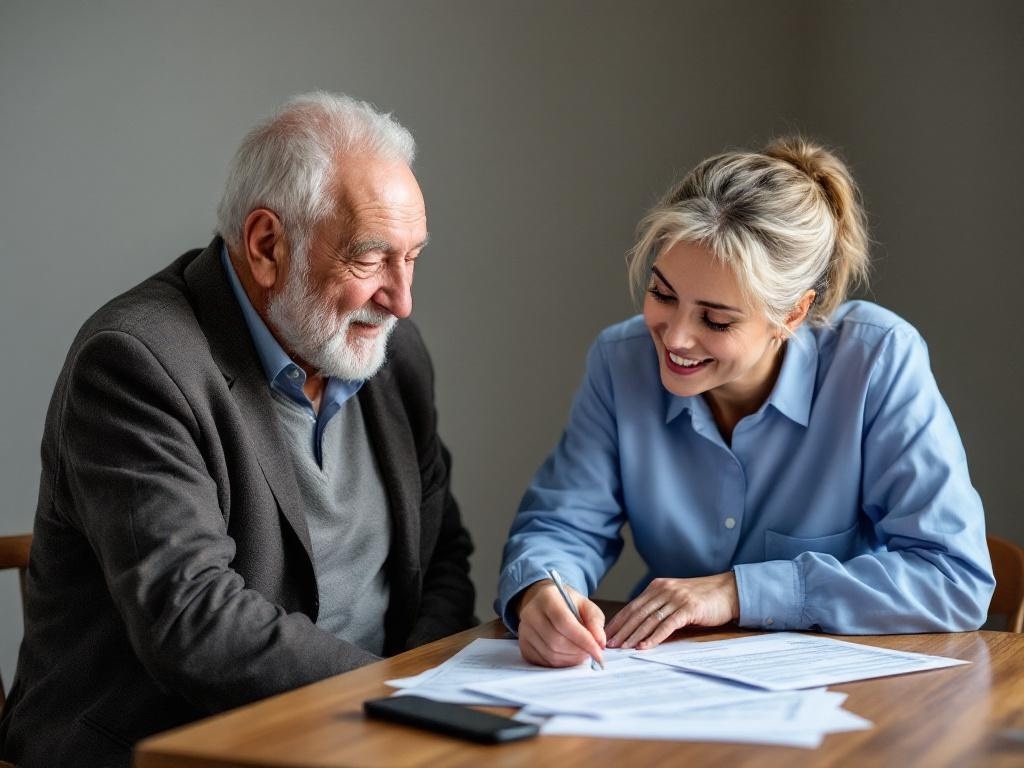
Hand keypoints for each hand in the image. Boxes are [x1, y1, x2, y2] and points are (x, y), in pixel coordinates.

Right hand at [515, 579, 605, 666]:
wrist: (543, 602)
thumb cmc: (566, 603)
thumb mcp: (585, 604)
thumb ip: (595, 621)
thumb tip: (599, 642)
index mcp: (547, 598)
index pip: (564, 622)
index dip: (583, 640)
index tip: (598, 652)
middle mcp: (531, 613)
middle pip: (556, 641)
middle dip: (578, 651)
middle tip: (591, 652)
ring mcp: (524, 631)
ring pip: (550, 655)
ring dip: (571, 659)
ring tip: (581, 653)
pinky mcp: (523, 645)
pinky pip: (543, 662)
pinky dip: (560, 664)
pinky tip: (569, 656)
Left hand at [605, 572, 738, 649]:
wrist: (728, 591)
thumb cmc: (702, 599)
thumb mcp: (675, 600)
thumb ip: (659, 608)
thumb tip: (638, 628)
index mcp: (657, 587)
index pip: (632, 606)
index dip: (618, 622)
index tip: (605, 635)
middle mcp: (663, 590)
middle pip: (637, 613)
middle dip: (621, 631)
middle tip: (609, 645)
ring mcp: (676, 598)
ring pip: (649, 620)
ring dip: (634, 635)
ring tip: (622, 648)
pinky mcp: (688, 608)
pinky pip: (667, 625)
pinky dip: (654, 637)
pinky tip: (644, 646)